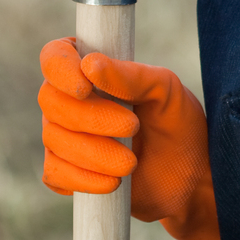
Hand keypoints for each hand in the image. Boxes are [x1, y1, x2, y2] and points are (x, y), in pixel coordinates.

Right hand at [38, 37, 222, 239]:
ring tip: (131, 162)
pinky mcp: (65, 173)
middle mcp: (68, 99)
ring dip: (95, 152)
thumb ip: (131, 76)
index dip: (61, 70)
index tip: (86, 87)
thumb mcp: (165, 90)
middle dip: (91, 117)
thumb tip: (89, 65)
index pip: (55, 56)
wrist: (189, 177)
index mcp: (89, 68)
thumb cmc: (176, 122)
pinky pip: (56, 174)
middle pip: (51, 100)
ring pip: (54, 139)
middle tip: (132, 126)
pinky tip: (113, 182)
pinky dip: (84, 179)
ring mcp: (63, 137)